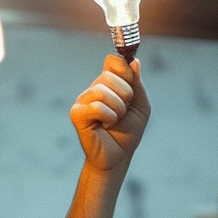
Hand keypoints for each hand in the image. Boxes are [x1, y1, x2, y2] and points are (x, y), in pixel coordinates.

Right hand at [70, 56, 150, 171]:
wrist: (119, 157)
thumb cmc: (128, 132)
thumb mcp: (140, 105)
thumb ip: (137, 83)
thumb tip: (134, 61)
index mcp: (108, 83)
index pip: (113, 60)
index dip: (124, 68)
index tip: (131, 82)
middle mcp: (94, 89)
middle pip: (110, 75)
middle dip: (125, 95)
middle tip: (123, 112)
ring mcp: (83, 100)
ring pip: (103, 91)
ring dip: (118, 109)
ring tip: (114, 121)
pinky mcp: (77, 114)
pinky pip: (97, 107)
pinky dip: (109, 118)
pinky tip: (105, 126)